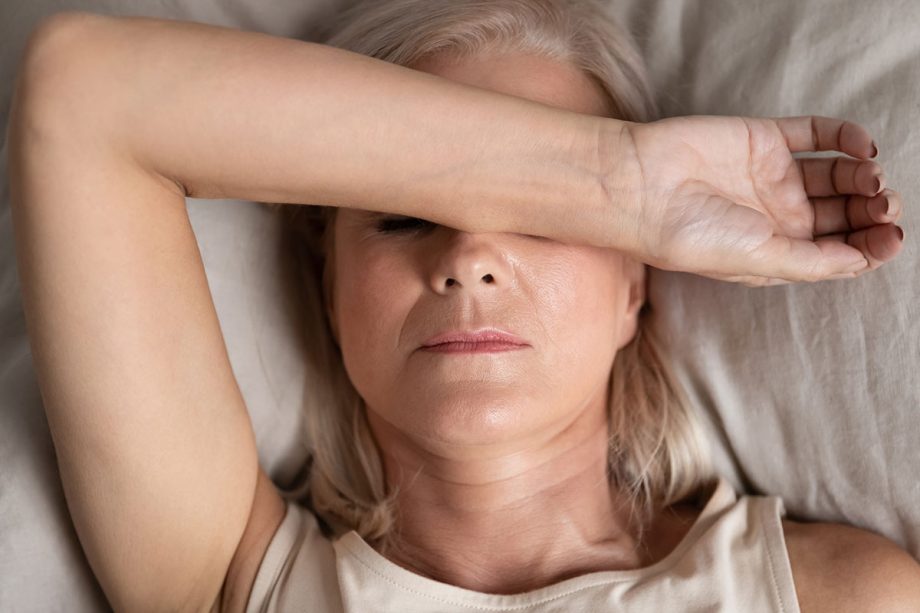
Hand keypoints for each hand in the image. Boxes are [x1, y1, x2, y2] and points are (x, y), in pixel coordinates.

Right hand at [619, 115, 903, 285]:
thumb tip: (862, 260)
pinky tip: (860, 146)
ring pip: (837, 174)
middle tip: (885, 204)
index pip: (837, 251)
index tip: (890, 239)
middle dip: (872, 211)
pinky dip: (846, 137)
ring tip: (872, 176)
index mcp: (775, 252)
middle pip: (843, 213)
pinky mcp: (764, 139)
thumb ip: (813, 262)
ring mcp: (771, 176)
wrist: (641, 187)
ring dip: (864, 175)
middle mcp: (777, 217)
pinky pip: (816, 134)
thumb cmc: (688, 235)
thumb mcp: (757, 262)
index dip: (870, 246)